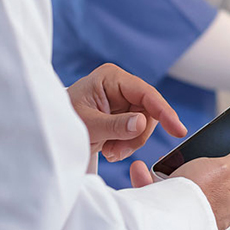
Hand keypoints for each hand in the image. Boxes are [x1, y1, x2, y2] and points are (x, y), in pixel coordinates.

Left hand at [67, 63, 186, 162]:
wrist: (52, 132)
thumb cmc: (63, 122)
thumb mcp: (88, 126)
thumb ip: (116, 125)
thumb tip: (142, 122)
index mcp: (111, 78)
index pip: (146, 93)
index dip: (164, 112)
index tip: (177, 130)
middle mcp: (120, 85)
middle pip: (150, 111)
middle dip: (137, 135)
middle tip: (116, 151)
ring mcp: (122, 99)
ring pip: (145, 124)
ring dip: (130, 143)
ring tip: (109, 151)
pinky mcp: (122, 114)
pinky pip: (137, 131)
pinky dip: (126, 145)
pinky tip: (109, 149)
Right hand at [128, 146, 229, 229]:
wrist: (165, 224)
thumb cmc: (198, 197)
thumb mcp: (224, 168)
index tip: (226, 147)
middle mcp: (215, 211)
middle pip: (211, 180)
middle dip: (196, 164)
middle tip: (189, 155)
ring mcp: (192, 215)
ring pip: (181, 188)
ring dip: (169, 173)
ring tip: (163, 165)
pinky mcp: (169, 218)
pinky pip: (159, 196)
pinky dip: (150, 183)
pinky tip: (141, 172)